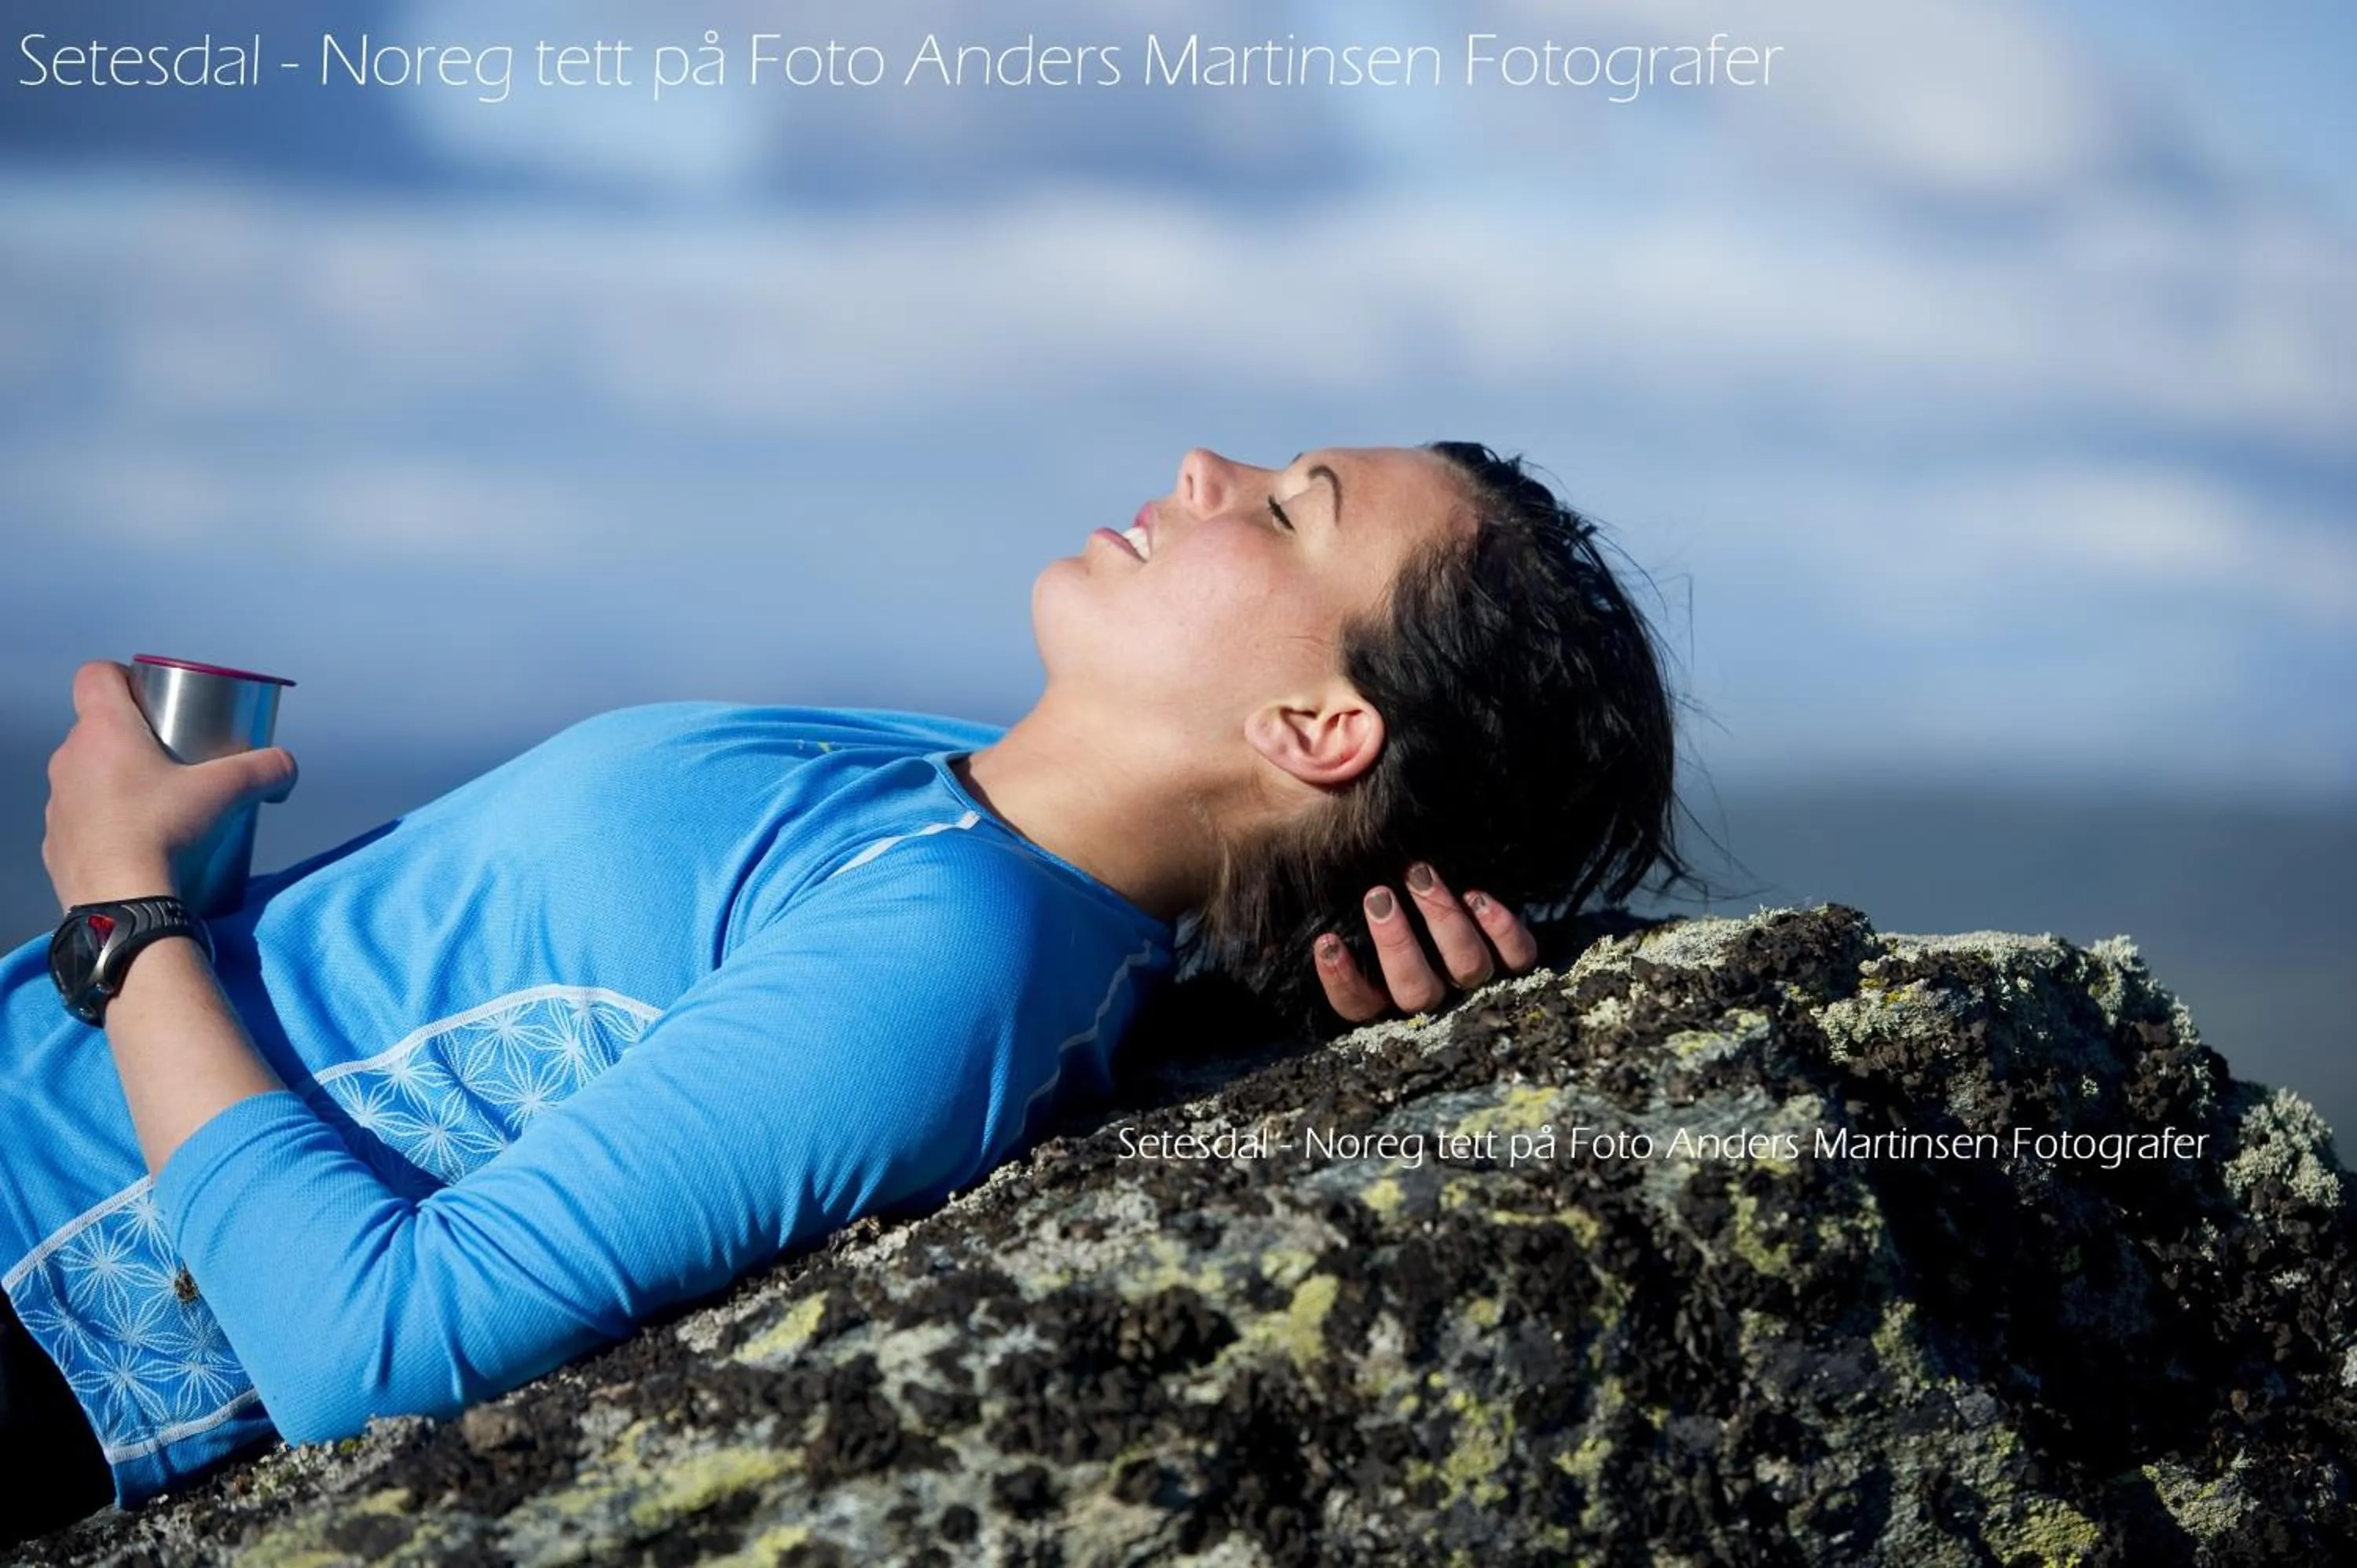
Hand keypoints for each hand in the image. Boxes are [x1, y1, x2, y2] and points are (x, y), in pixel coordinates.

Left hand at [42, 660, 297, 910]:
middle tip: (172, 760)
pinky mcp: (54, 844)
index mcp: (104, 732)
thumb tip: (287, 766)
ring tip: (155, 807)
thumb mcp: (228, 793)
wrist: (122, 906)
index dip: (123, 677)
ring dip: (115, 782)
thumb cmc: (167, 834)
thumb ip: (266, 769)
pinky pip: (80, 820)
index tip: (153, 699)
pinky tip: (134, 845)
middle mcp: (70, 760)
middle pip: (96, 728)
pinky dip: (103, 824)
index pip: (95, 675)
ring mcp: (57, 804)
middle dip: (132, 737)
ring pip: (85, 775)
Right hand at [1313, 861, 1539, 1021]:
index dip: (1344, 981)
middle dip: (1396, 943)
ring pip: (1465, 969)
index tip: (1327, 940)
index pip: (1359, 1007)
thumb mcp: (1341, 910)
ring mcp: (1476, 980)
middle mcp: (1433, 998)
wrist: (1454, 870)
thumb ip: (1307, 922)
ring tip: (1420, 875)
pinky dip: (1502, 928)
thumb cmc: (1382, 898)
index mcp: (1385, 997)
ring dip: (1442, 922)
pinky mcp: (1515, 959)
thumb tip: (1263, 938)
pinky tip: (1478, 895)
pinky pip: (1518, 955)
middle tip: (1378, 895)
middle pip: (1416, 991)